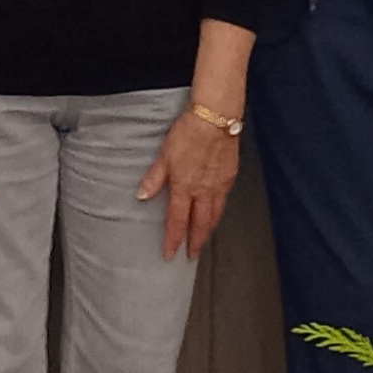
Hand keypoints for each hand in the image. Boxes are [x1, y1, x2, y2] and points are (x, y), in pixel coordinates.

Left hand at [137, 105, 241, 258]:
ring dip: (208, 229)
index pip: (177, 221)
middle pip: (201, 224)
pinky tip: (216, 210)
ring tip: (203, 238)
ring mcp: (219, 185)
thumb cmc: (188, 133)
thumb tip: (142, 195)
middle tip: (192, 254)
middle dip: (195, 241)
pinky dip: (219, 211)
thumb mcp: (164, 154)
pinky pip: (224, 200)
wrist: (216, 118)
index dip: (173, 239)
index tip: (170, 254)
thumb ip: (154, 178)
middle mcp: (204, 191)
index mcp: (184, 187)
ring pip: (215, 214)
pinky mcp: (230, 176)